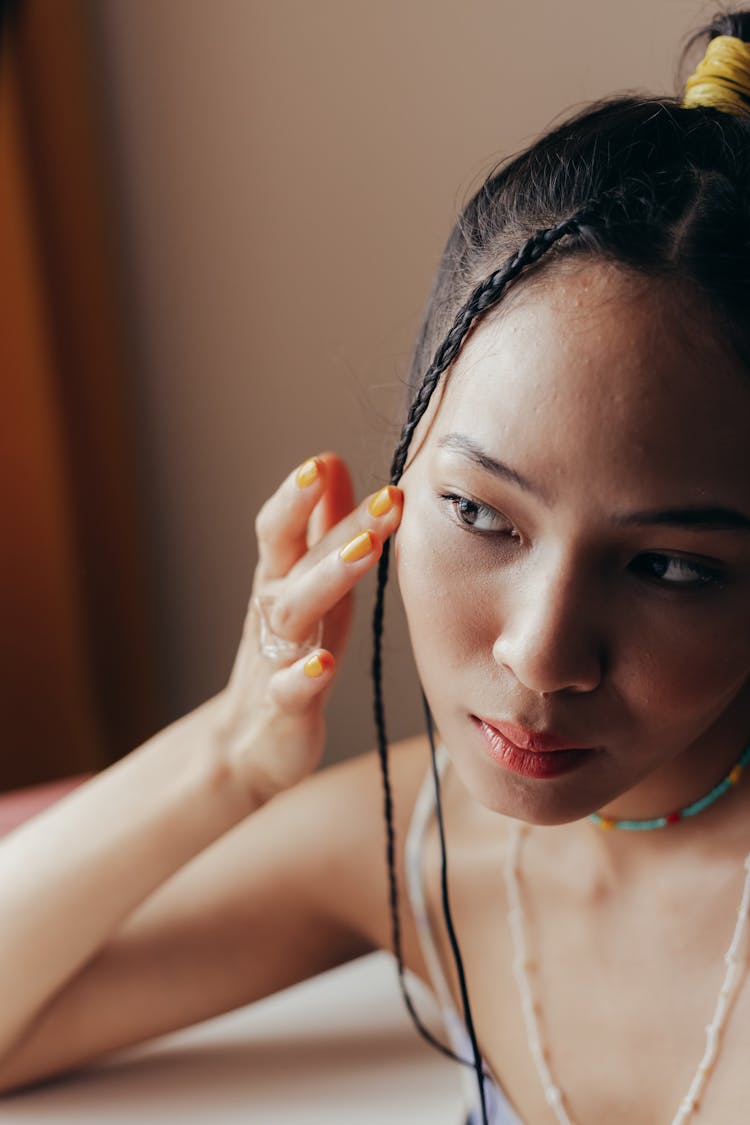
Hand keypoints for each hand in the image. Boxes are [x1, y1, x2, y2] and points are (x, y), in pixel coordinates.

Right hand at [217, 453, 402, 805]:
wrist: (249, 742)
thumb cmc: (289, 651)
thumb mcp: (306, 583)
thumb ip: (320, 526)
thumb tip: (334, 461)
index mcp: (279, 579)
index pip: (280, 527)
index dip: (297, 494)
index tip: (325, 459)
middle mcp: (272, 612)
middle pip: (295, 560)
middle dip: (338, 526)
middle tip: (385, 498)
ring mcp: (275, 658)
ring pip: (293, 613)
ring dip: (329, 578)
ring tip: (367, 552)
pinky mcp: (285, 708)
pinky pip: (290, 691)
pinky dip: (304, 676)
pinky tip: (325, 664)